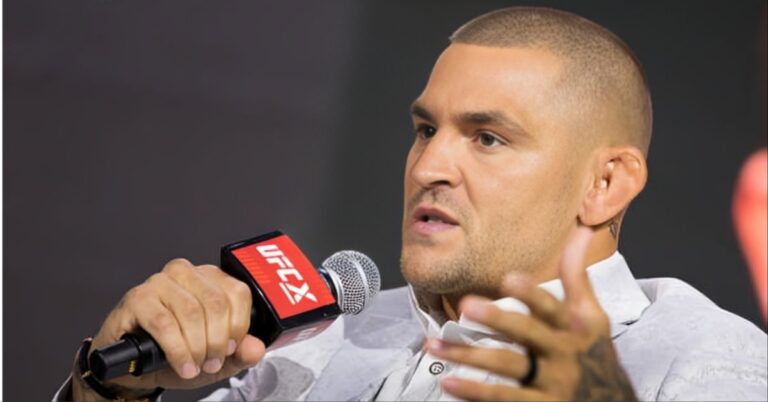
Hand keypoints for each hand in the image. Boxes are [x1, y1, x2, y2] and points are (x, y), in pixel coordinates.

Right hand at [75, 258, 264, 399]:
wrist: (134, 365)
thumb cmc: (175, 352)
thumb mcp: (216, 357)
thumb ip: (240, 353)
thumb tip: (257, 348)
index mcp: (211, 279)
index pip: (238, 293)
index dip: (238, 326)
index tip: (231, 349)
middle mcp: (187, 274)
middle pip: (216, 303)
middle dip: (217, 341)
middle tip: (211, 362)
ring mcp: (160, 282)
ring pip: (192, 312)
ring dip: (197, 347)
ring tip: (195, 366)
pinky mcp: (138, 297)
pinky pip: (164, 323)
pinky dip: (177, 349)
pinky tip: (182, 364)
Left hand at [426, 226, 637, 400]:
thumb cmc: (593, 354)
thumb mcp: (592, 317)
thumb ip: (578, 277)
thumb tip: (580, 230)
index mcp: (574, 328)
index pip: (552, 307)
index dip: (532, 293)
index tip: (508, 277)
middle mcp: (563, 355)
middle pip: (528, 334)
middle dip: (499, 319)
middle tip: (466, 305)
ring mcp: (550, 384)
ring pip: (506, 367)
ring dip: (468, 356)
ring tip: (434, 346)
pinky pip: (503, 399)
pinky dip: (475, 392)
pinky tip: (448, 383)